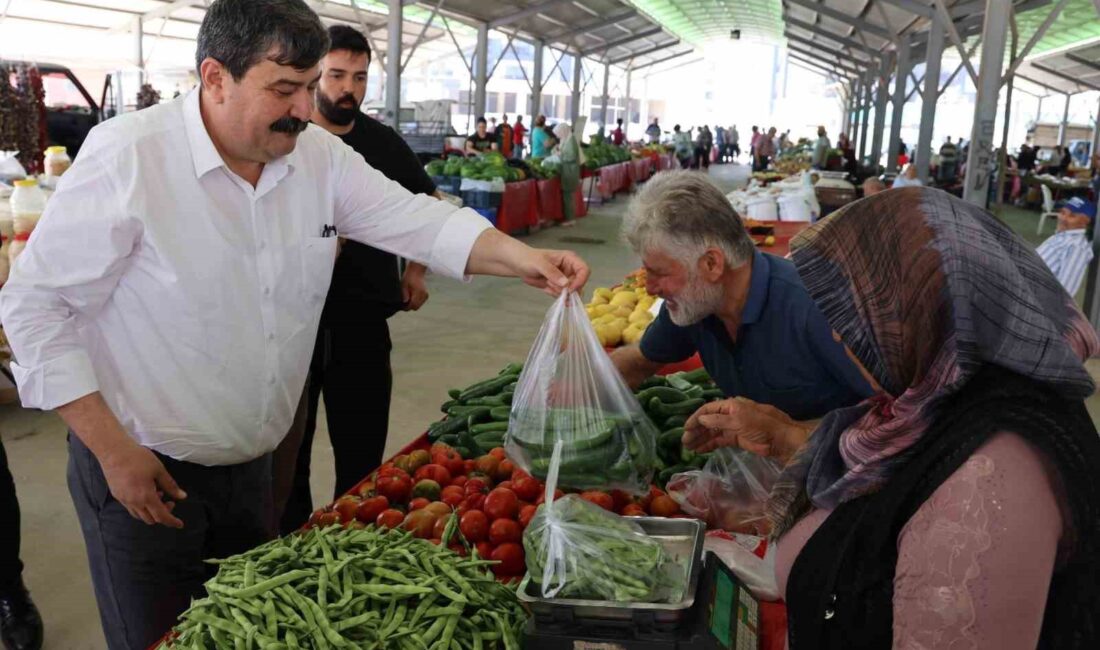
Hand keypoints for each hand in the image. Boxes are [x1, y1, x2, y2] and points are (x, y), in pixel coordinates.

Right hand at [98, 441, 186, 527]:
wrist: (113, 452)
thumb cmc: (138, 458)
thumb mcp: (159, 470)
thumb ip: (170, 485)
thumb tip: (182, 496)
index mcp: (146, 497)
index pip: (161, 516)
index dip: (171, 521)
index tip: (180, 524)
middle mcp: (133, 502)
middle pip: (150, 519)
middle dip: (162, 514)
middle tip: (169, 501)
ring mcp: (123, 500)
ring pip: (140, 515)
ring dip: (151, 511)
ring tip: (158, 494)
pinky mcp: (117, 496)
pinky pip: (131, 508)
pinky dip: (141, 506)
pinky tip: (145, 492)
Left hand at [401, 264, 428, 310]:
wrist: (416, 271)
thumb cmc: (409, 277)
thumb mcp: (404, 285)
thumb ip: (404, 294)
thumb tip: (405, 302)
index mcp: (418, 292)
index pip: (413, 305)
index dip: (407, 308)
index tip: (402, 307)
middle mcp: (423, 295)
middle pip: (416, 307)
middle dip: (410, 307)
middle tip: (404, 304)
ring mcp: (425, 295)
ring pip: (419, 305)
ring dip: (414, 304)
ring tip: (408, 299)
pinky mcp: (426, 294)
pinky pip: (421, 302)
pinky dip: (417, 302)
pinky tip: (412, 297)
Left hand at [517, 248, 589, 295]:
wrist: (517, 264)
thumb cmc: (528, 258)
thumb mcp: (539, 263)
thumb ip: (552, 273)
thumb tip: (566, 284)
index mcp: (570, 259)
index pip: (584, 270)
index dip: (580, 281)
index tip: (570, 290)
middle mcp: (570, 269)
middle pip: (579, 285)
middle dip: (566, 289)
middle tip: (551, 285)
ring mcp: (565, 279)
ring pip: (571, 293)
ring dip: (559, 292)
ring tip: (546, 283)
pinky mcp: (558, 287)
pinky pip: (562, 296)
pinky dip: (554, 294)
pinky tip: (545, 286)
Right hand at [683, 397, 803, 461]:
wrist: (782, 440)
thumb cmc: (762, 425)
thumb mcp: (739, 420)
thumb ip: (719, 421)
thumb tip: (701, 419)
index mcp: (731, 405)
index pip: (708, 410)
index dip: (695, 419)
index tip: (685, 429)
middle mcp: (730, 415)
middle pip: (708, 422)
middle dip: (696, 431)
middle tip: (684, 442)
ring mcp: (733, 427)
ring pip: (712, 432)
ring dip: (701, 439)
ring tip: (689, 448)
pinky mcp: (737, 439)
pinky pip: (719, 440)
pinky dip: (709, 445)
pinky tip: (700, 450)